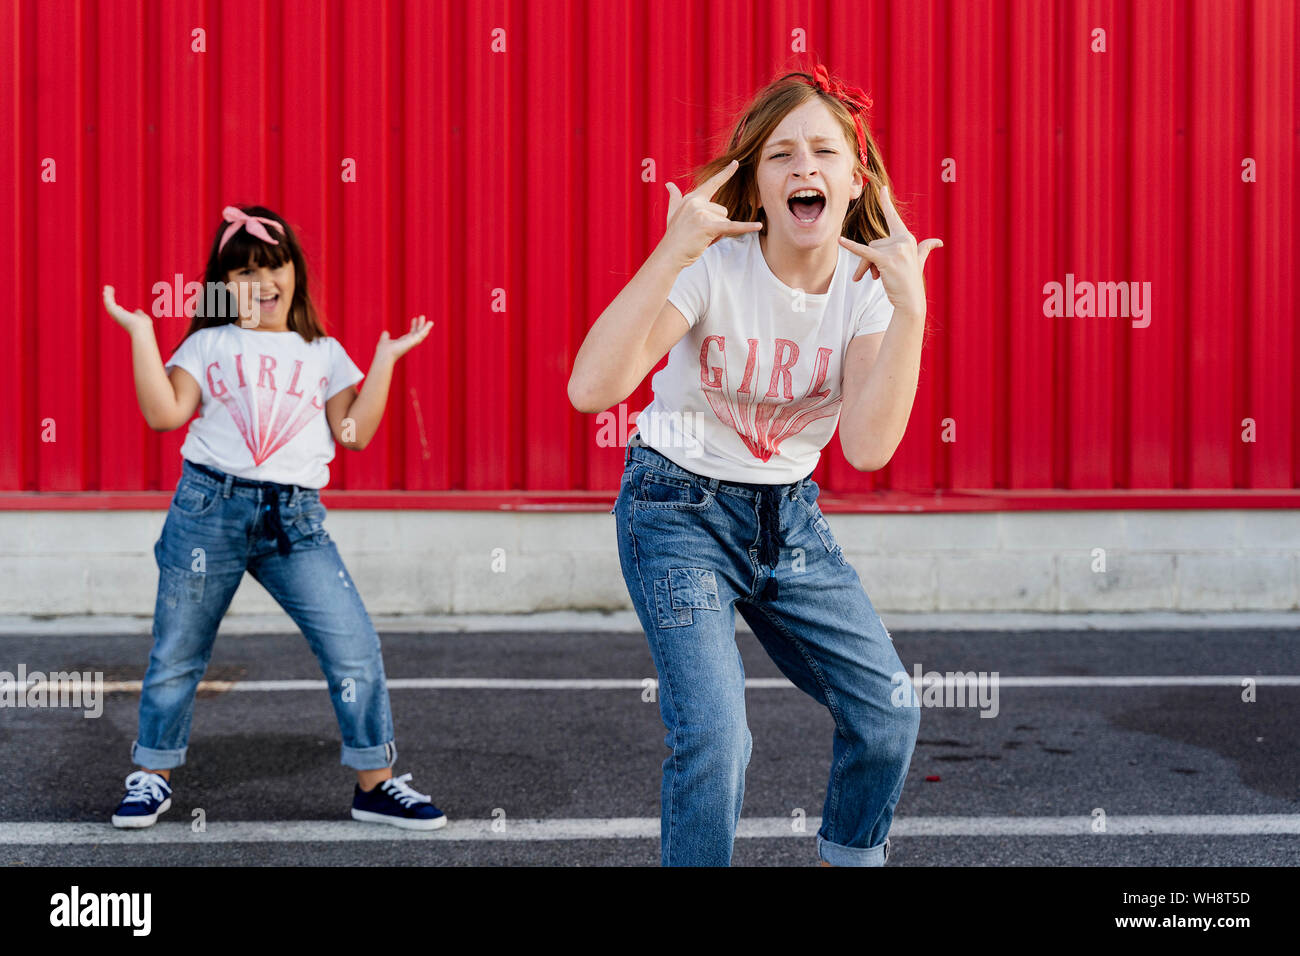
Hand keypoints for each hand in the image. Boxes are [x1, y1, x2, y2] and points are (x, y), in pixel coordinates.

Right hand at [102, 285, 152, 335]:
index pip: (117, 310)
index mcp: (123, 318)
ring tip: (107, 287)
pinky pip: (108, 301)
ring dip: (107, 294)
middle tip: (107, 289)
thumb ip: (138, 313)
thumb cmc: (143, 325)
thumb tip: (138, 310)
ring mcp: (114, 314)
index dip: (115, 304)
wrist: (141, 329)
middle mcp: (117, 317)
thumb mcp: (141, 317)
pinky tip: (108, 288)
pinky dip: (108, 294)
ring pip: (108, 303)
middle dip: (108, 297)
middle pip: (110, 305)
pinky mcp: (113, 311)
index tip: (115, 299)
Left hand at [375, 314, 432, 362]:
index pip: (411, 334)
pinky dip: (426, 328)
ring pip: (422, 334)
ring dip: (426, 327)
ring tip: (430, 321)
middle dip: (421, 325)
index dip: (413, 326)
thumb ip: (386, 336)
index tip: (414, 318)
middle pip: (418, 333)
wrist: (384, 354)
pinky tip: (429, 323)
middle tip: (422, 316)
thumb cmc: (383, 350)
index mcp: (404, 342)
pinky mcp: (413, 341)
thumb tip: (385, 332)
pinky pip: (422, 334)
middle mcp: (409, 343)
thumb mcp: (385, 340)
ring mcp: (412, 343)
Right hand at [661, 159, 763, 269]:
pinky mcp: (708, 226)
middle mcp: (696, 202)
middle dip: (716, 225)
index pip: (712, 183)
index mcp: (691, 198)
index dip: (725, 174)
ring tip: (702, 238)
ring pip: (725, 220)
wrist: (669, 254)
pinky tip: (759, 226)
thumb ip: (674, 198)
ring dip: (718, 232)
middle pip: (722, 210)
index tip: (736, 162)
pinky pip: (732, 226)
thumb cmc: (673, 236)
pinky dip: (745, 227)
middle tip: (700, 234)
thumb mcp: (672, 213)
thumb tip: (669, 184)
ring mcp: (702, 213)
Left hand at [838, 185, 942, 317]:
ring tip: (872, 278)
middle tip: (872, 276)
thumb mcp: (919, 261)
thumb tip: (938, 242)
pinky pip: (864, 252)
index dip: (886, 203)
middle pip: (874, 242)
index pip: (893, 218)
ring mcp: (896, 250)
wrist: (910, 301)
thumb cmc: (911, 281)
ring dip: (866, 267)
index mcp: (907, 238)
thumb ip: (926, 248)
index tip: (880, 188)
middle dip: (869, 260)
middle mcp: (903, 241)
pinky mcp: (886, 260)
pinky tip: (840, 240)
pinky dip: (851, 247)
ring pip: (869, 252)